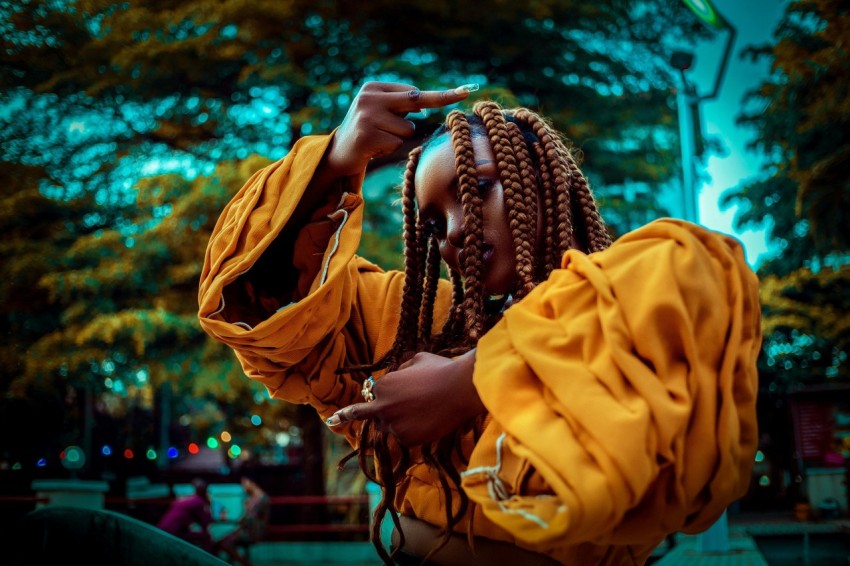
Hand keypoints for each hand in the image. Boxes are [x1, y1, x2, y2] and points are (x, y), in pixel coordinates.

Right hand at [325, 81, 473, 177]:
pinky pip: (396, 143)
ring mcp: (367, 117)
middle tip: (464, 92)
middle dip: (440, 100)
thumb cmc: (365, 131)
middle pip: (415, 101)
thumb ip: (399, 105)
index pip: (413, 91)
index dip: (439, 95)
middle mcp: (369, 98)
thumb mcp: (379, 111)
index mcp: (373, 88)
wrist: (337, 153)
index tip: (464, 91)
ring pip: (408, 129)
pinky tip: (373, 148)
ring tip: (379, 139)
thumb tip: (422, 103)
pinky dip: (389, 148)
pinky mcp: (367, 136)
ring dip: (398, 138)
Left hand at [328, 349, 485, 445]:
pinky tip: (428, 420)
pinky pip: (404, 437)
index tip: (351, 411)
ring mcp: (394, 425)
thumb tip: (397, 374)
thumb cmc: (440, 370)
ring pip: (388, 428)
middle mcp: (382, 407)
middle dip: (368, 414)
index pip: (372, 394)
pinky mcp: (407, 439)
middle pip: (372, 415)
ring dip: (398, 422)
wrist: (460, 390)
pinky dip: (413, 431)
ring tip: (422, 411)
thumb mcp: (416, 360)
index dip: (381, 394)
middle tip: (335, 419)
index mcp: (382, 386)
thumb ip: (401, 369)